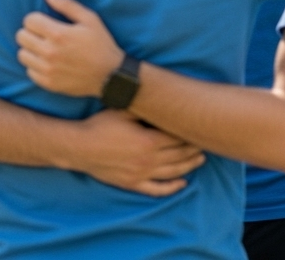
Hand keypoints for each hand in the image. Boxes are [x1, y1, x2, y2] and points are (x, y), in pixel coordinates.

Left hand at [17, 0, 124, 96]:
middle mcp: (49, 52)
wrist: (110, 76)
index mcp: (58, 34)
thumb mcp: (90, 19)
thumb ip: (67, 4)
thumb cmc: (101, 44)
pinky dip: (35, 65)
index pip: (29, 21)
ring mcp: (47, 69)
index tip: (45, 22)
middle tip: (43, 35)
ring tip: (43, 48)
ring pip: (22, 54)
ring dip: (30, 49)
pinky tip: (47, 62)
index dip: (36, 18)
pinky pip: (29, 71)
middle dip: (30, 32)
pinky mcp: (48, 83)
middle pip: (21, 37)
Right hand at [73, 110, 205, 196]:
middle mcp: (148, 160)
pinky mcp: (132, 184)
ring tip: (201, 159)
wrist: (79, 147)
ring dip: (190, 166)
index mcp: (148, 140)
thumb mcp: (123, 110)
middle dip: (194, 148)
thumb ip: (143, 105)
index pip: (178, 138)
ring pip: (173, 172)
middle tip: (205, 142)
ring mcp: (141, 174)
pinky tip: (182, 183)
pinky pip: (157, 190)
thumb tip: (159, 94)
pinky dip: (172, 188)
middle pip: (180, 155)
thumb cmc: (100, 126)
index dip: (190, 133)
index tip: (199, 127)